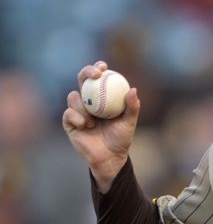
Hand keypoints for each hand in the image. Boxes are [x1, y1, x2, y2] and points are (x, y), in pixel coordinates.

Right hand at [62, 61, 140, 192]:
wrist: (110, 157)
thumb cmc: (121, 138)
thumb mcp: (129, 122)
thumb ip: (132, 107)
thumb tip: (133, 89)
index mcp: (102, 97)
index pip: (98, 78)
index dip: (97, 69)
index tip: (103, 66)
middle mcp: (89, 101)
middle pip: (82, 80)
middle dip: (85, 72)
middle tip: (94, 74)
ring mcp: (77, 111)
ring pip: (73, 97)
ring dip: (84, 105)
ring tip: (94, 120)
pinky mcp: (69, 122)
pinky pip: (69, 114)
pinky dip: (78, 118)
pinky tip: (86, 125)